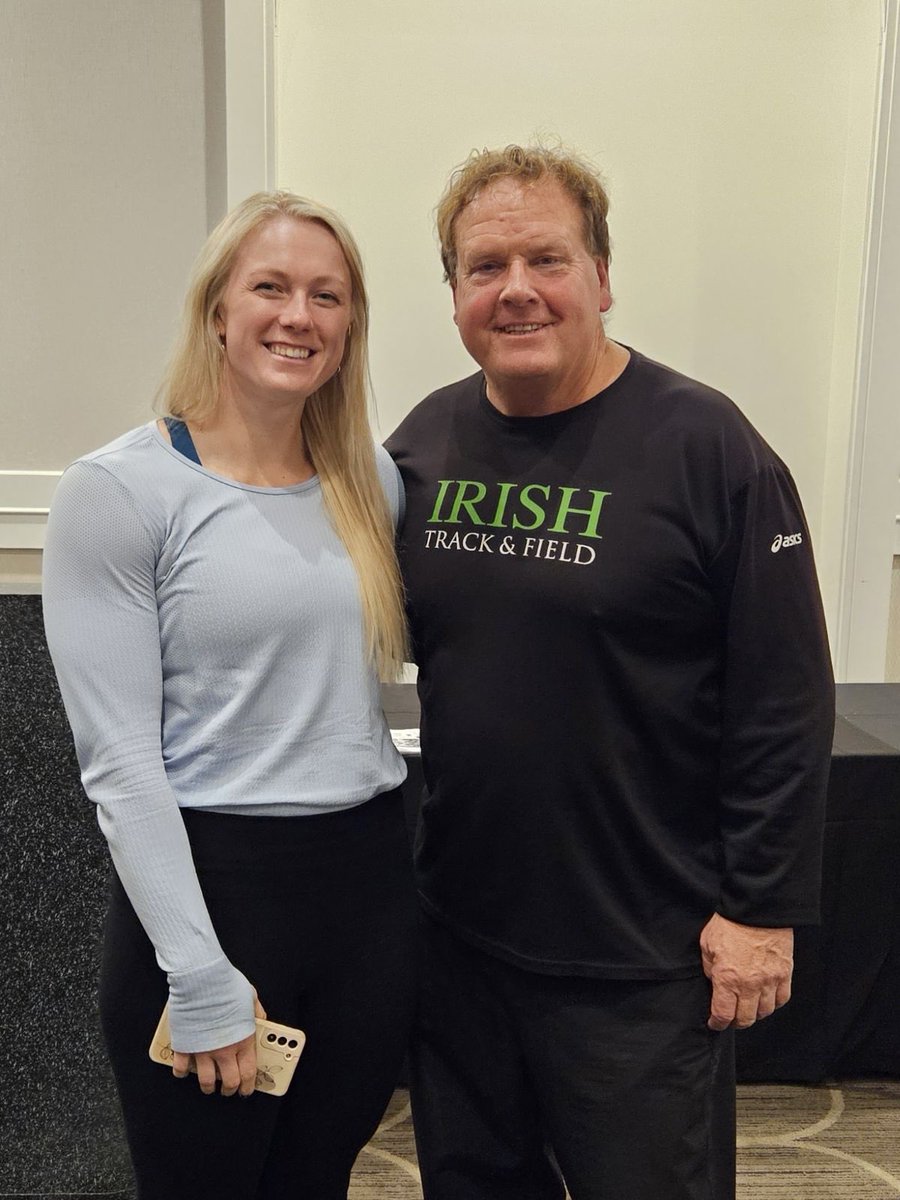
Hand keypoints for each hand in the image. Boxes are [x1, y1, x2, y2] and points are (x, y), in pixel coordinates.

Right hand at [172, 993, 266, 1095]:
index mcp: (243, 1039)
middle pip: (229, 1082)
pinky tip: (183, 1072)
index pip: (249, 1072)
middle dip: (229, 1090)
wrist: (201, 979)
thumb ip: (257, 1012)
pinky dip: (182, 1073)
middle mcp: (224, 1049)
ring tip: (208, 1087)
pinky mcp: (184, 1046)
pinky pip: (181, 1068)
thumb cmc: (226, 985)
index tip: (246, 1090)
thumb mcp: (250, 996)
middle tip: (227, 1090)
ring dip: (207, 1087)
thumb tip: (262, 1020)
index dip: (248, 1086)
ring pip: (206, 1081)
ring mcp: (203, 1050)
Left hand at [700, 913, 792, 1030]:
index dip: (717, 1023)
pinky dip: (773, 1003)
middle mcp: (750, 985)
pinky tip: (766, 998)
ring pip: (765, 1012)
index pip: (723, 1014)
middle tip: (731, 1017)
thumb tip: (714, 982)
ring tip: (748, 1007)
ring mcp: (770, 980)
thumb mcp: (707, 945)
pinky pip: (782, 999)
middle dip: (736, 1022)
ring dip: (755, 1013)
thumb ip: (709, 968)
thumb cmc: (729, 923)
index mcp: (727, 978)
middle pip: (745, 1019)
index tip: (714, 1023)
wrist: (757, 908)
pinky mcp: (785, 973)